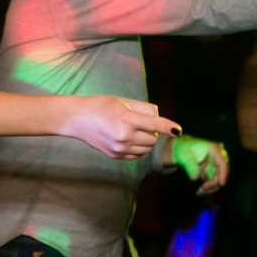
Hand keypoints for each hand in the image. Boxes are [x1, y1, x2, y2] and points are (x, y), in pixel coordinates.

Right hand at [60, 96, 180, 159]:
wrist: (77, 119)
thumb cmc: (101, 105)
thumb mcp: (123, 101)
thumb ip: (144, 109)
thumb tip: (158, 119)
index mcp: (127, 120)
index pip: (154, 125)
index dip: (168, 127)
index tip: (178, 131)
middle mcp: (124, 136)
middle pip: (153, 139)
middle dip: (152, 132)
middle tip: (140, 123)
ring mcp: (119, 148)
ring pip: (146, 149)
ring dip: (146, 141)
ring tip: (133, 131)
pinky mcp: (115, 155)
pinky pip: (136, 155)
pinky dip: (138, 148)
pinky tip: (128, 139)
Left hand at [167, 135, 229, 194]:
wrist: (180, 151)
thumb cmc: (183, 149)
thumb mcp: (185, 155)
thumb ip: (190, 166)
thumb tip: (195, 178)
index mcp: (214, 150)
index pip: (222, 163)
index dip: (223, 173)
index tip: (221, 184)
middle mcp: (217, 158)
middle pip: (221, 173)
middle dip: (214, 184)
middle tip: (203, 190)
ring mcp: (214, 166)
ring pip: (218, 180)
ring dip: (210, 188)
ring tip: (199, 193)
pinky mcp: (210, 173)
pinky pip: (212, 182)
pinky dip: (207, 189)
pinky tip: (200, 192)